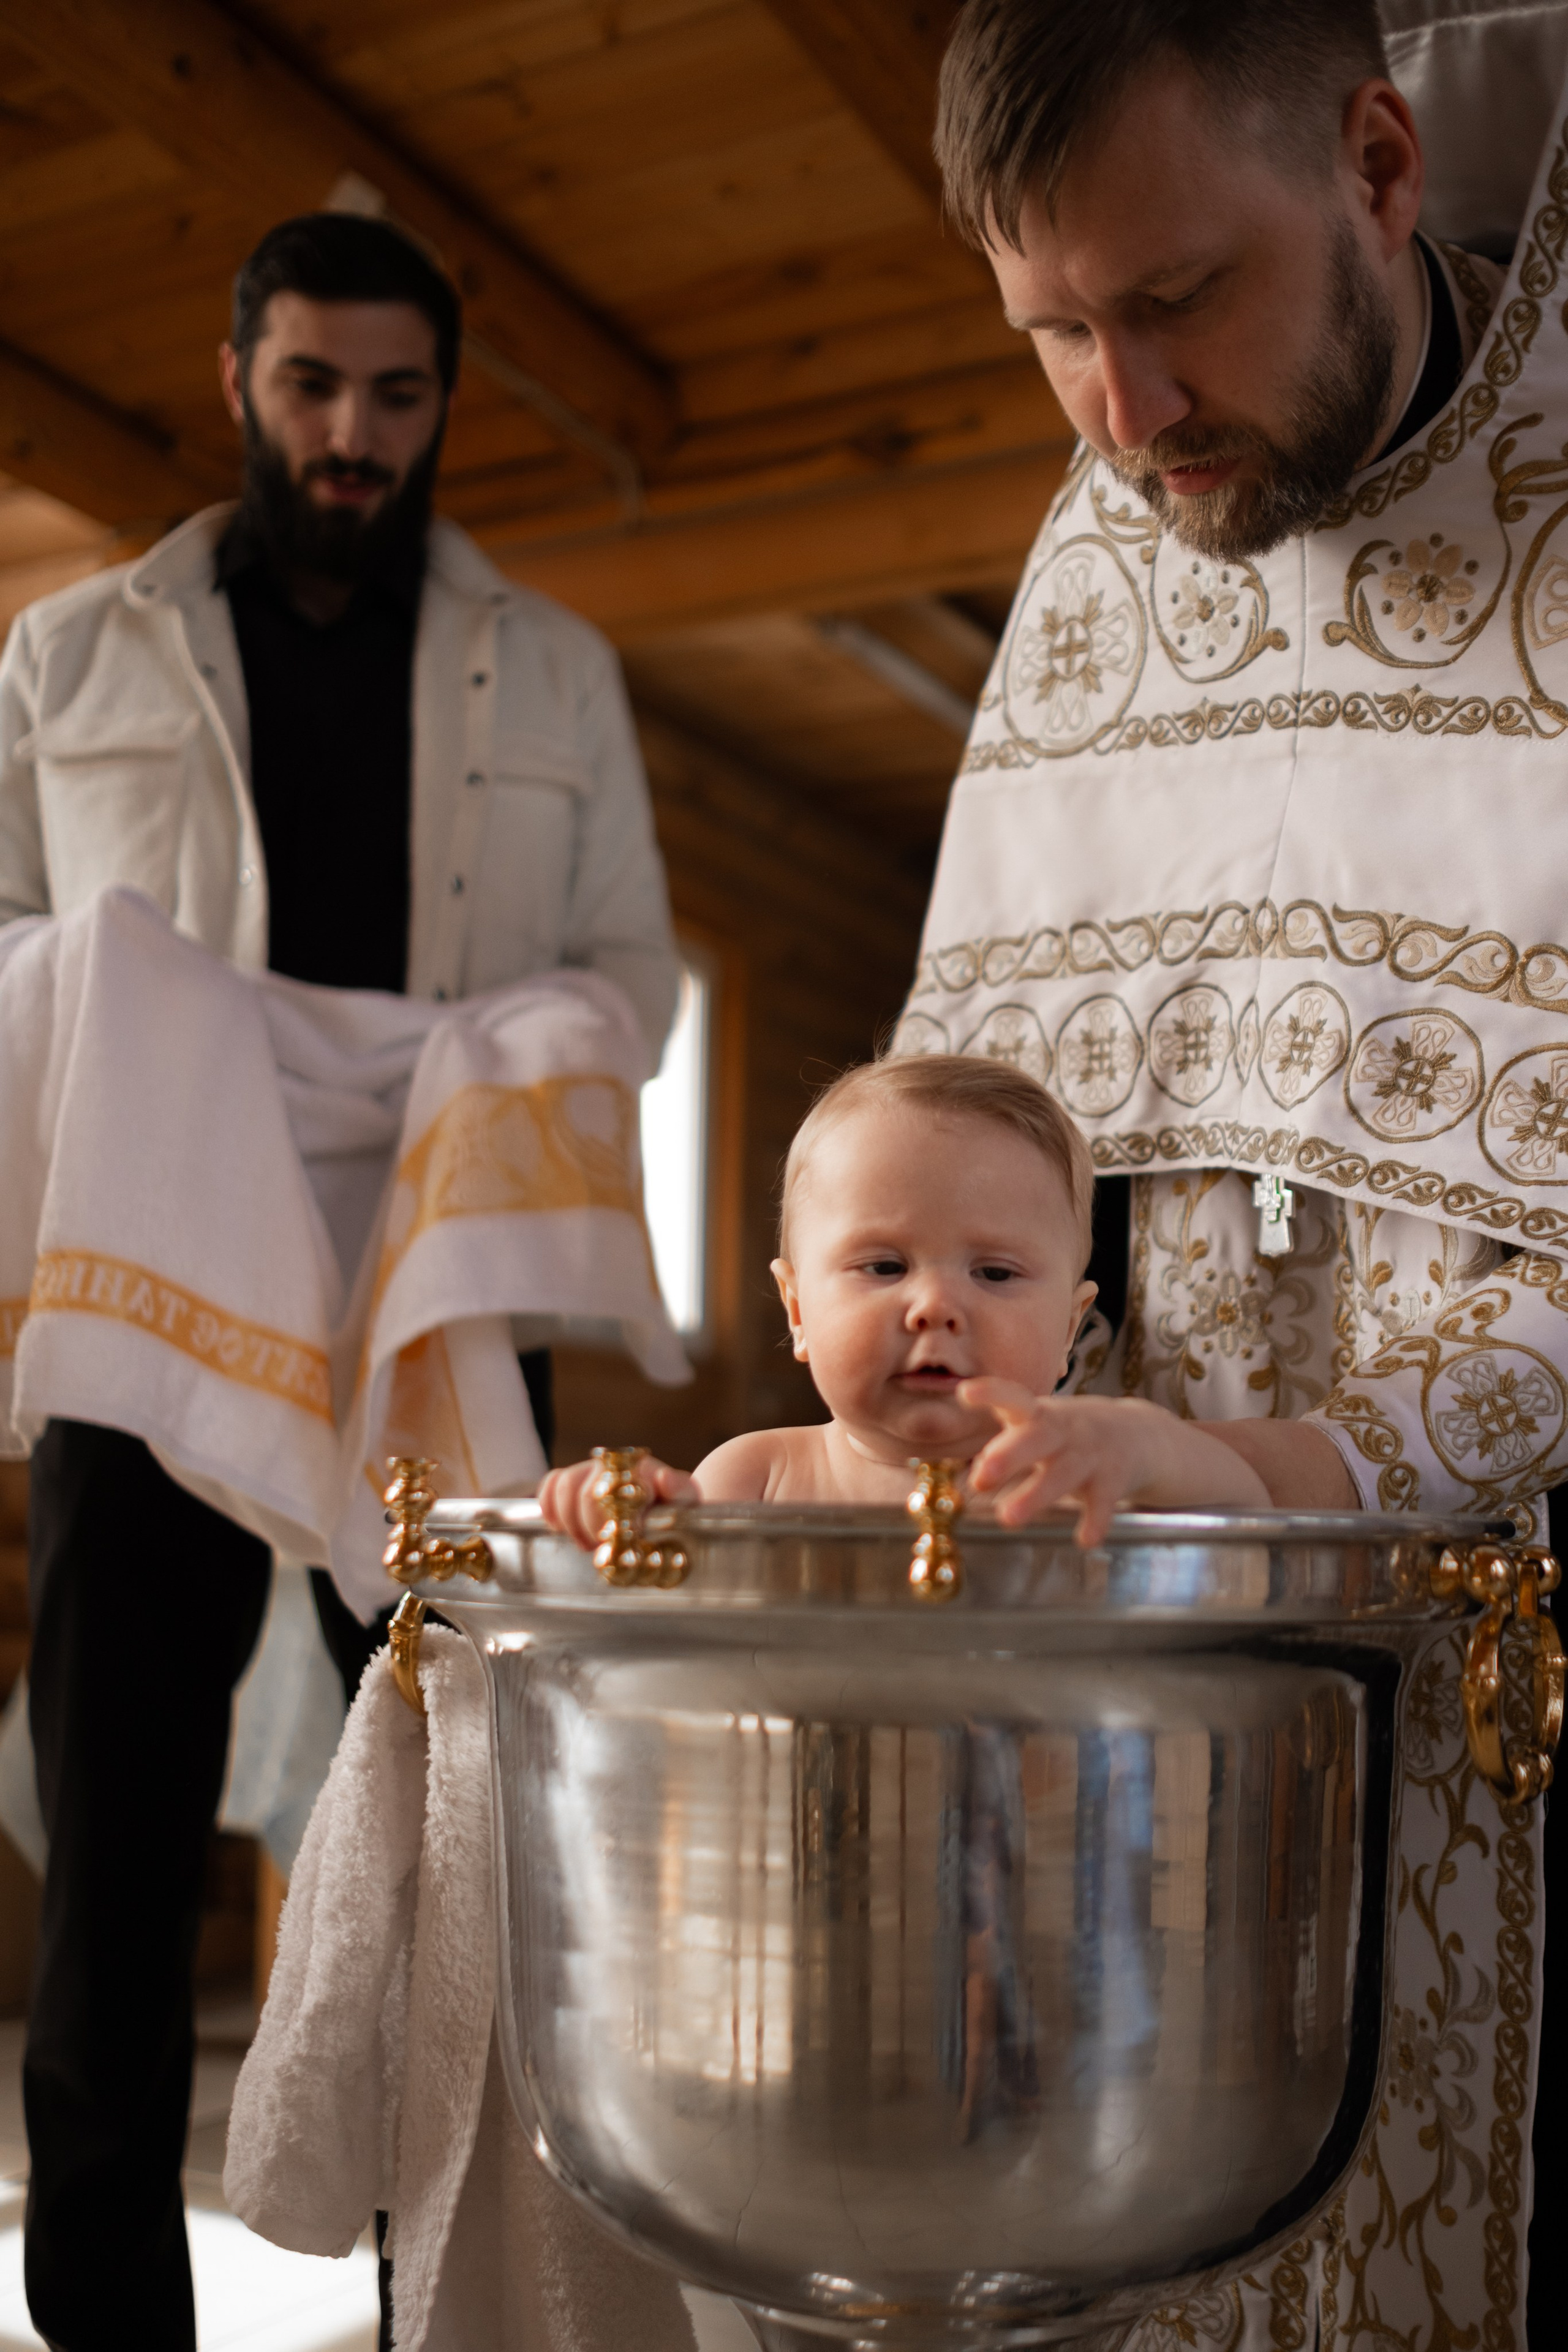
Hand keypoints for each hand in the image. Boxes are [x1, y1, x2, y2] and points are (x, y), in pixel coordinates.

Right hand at [538, 1455, 698, 1550]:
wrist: (671, 1511)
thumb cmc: (679, 1514)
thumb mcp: (689, 1508)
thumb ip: (680, 1492)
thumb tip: (664, 1477)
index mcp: (644, 1470)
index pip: (617, 1487)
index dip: (610, 1521)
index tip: (620, 1540)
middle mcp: (616, 1466)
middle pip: (587, 1494)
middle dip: (591, 1529)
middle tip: (603, 1548)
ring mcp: (592, 1470)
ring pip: (565, 1487)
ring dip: (570, 1522)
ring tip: (587, 1543)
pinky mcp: (575, 1480)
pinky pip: (551, 1483)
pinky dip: (548, 1506)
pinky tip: (559, 1527)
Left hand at [961, 1378, 1268, 1545]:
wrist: (1141, 1435)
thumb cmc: (1070, 1435)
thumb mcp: (1039, 1427)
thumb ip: (1005, 1449)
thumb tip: (967, 1479)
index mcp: (1039, 1415)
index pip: (1013, 1398)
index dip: (991, 1393)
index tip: (964, 1392)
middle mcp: (1064, 1430)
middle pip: (1037, 1437)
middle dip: (1009, 1455)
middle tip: (979, 1477)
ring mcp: (1091, 1453)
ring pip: (1063, 1472)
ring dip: (1036, 1494)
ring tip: (1008, 1518)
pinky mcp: (1114, 1479)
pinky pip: (1103, 1502)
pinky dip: (1095, 1520)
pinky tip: (1084, 1540)